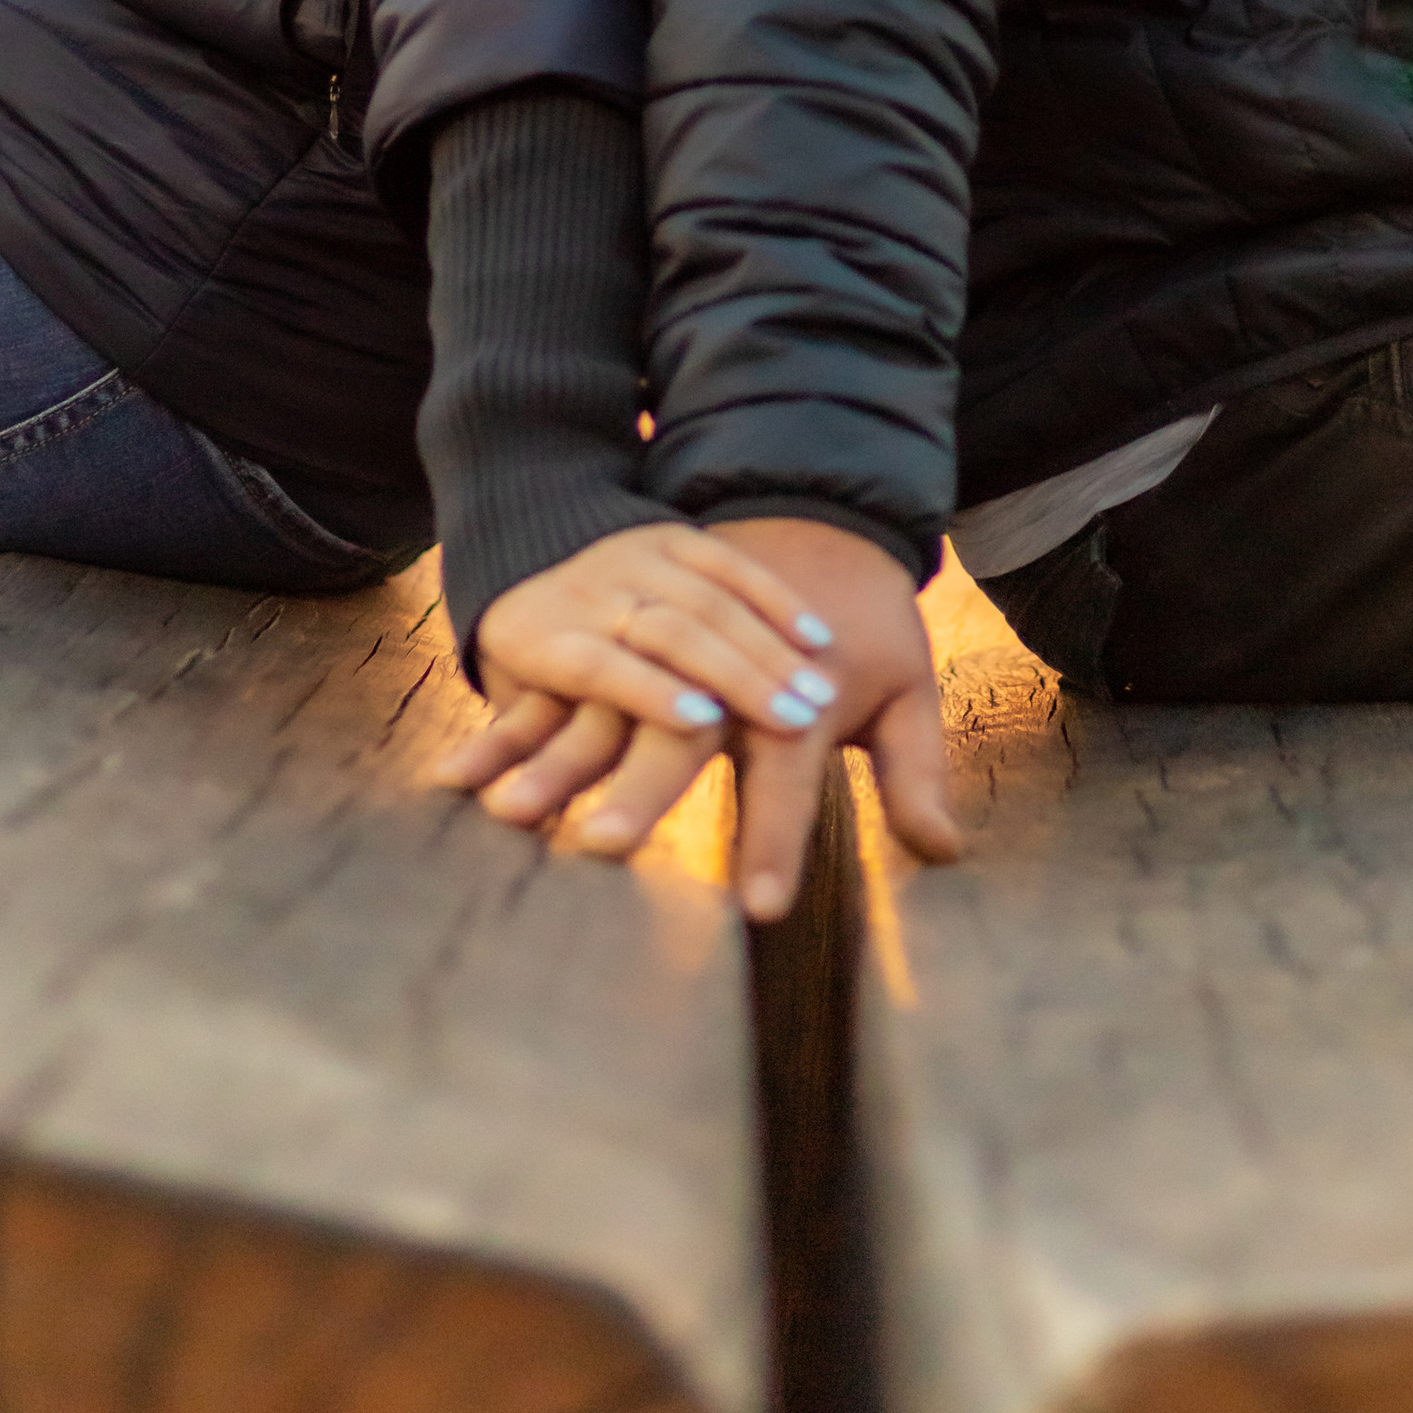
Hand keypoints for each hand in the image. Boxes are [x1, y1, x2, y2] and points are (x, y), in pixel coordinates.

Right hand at [437, 514, 960, 922]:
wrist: (806, 503)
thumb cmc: (859, 617)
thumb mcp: (905, 685)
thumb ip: (915, 772)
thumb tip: (948, 853)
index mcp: (796, 670)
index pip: (789, 760)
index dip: (778, 834)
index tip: (762, 910)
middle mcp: (717, 638)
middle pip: (683, 724)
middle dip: (642, 789)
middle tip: (606, 854)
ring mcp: (653, 615)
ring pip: (605, 693)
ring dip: (560, 757)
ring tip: (518, 820)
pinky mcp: (606, 616)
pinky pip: (552, 682)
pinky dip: (508, 727)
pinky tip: (464, 782)